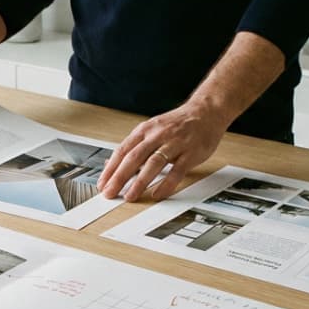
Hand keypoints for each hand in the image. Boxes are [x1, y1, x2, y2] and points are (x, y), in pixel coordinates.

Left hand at [97, 105, 228, 201]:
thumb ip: (133, 147)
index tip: (102, 184)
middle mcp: (158, 135)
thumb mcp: (151, 130)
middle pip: (134, 157)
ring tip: (130, 196)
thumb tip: (111, 164)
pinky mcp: (190, 152)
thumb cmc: (177, 124)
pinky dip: (166, 183)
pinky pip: (177, 170)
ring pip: (153, 163)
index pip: (122, 150)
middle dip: (120, 177)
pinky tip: (157, 194)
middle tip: (110, 193)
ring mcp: (174, 143)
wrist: (206, 112)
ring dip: (140, 182)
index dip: (110, 169)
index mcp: (145, 130)